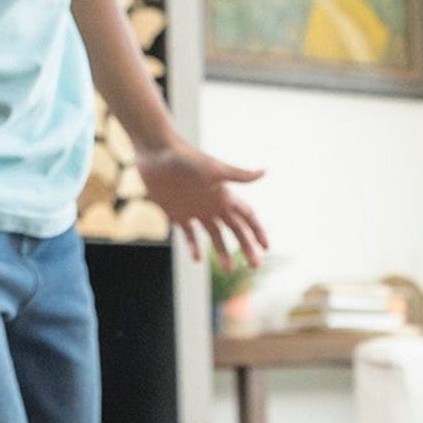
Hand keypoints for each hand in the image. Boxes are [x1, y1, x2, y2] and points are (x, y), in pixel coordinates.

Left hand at [135, 141, 267, 262]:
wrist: (155, 152)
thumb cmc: (185, 158)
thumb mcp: (214, 169)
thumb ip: (239, 175)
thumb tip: (265, 171)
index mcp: (224, 196)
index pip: (247, 217)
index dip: (258, 232)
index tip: (266, 248)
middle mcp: (212, 204)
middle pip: (235, 231)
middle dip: (247, 248)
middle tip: (255, 267)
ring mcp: (195, 210)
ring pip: (215, 236)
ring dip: (223, 252)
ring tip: (229, 270)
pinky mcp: (177, 213)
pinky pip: (189, 234)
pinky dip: (194, 246)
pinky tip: (197, 260)